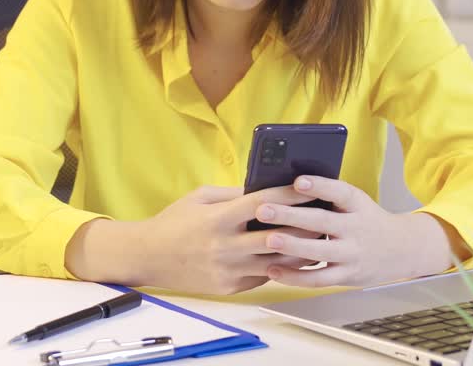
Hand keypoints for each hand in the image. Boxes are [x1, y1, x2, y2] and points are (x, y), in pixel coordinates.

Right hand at [68, 185, 321, 294]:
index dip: (288, 194)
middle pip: (275, 236)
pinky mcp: (230, 287)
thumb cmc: (174, 222)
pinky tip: (293, 255)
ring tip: (317, 237)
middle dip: (302, 225)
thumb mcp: (200, 197)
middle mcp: (225, 246)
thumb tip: (264, 187)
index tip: (308, 186)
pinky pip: (263, 276)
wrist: (149, 257)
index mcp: (218, 219)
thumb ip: (233, 194)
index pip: (262, 204)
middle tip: (323, 215)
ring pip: (275, 261)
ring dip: (298, 249)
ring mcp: (228, 270)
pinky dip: (279, 265)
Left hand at [254, 176, 458, 287]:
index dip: (320, 186)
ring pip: (320, 252)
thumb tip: (287, 185)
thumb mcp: (357, 203)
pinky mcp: (348, 276)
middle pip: (322, 222)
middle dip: (290, 216)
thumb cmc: (368, 221)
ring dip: (292, 247)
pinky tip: (273, 270)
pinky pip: (319, 279)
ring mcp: (352, 254)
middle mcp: (356, 229)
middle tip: (263, 210)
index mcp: (358, 205)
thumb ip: (330, 196)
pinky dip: (295, 277)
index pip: (340, 192)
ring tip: (267, 241)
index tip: (298, 181)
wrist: (403, 249)